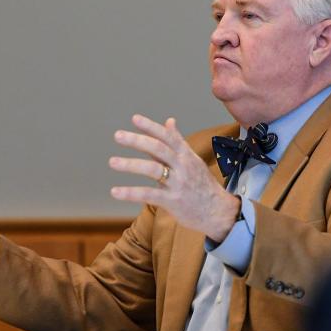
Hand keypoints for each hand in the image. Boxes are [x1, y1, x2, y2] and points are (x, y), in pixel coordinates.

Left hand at [109, 114, 239, 242]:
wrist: (218, 212)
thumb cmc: (202, 184)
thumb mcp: (192, 160)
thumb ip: (177, 141)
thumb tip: (169, 120)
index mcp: (186, 155)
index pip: (168, 136)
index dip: (151, 127)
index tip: (134, 118)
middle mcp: (183, 166)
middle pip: (159, 149)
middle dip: (138, 140)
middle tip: (118, 135)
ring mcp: (178, 184)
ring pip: (153, 170)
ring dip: (131, 164)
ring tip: (112, 162)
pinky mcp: (173, 201)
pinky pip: (149, 195)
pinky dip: (131, 193)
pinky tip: (115, 191)